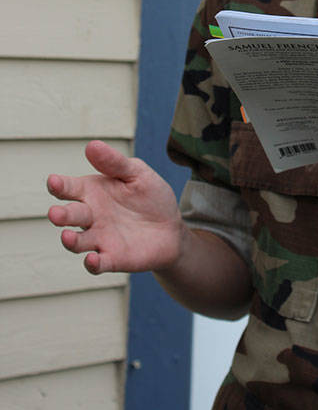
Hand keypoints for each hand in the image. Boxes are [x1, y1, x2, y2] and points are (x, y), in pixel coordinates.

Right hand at [47, 141, 183, 274]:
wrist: (171, 227)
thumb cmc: (150, 196)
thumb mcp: (137, 174)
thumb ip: (115, 163)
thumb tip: (92, 145)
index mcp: (92, 192)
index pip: (69, 188)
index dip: (59, 185)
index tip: (54, 182)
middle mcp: (90, 216)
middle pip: (70, 215)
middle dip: (61, 215)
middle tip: (56, 214)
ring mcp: (99, 239)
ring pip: (77, 242)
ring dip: (70, 241)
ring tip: (68, 237)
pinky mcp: (113, 258)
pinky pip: (98, 263)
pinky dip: (93, 263)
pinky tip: (93, 260)